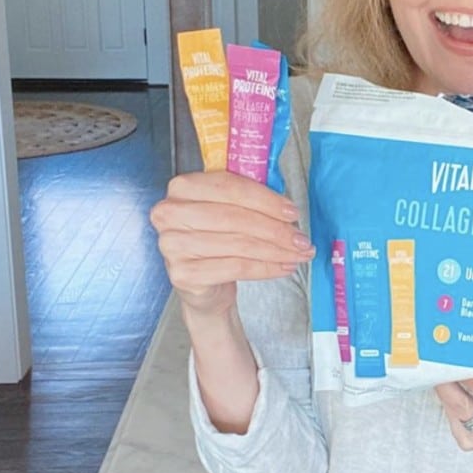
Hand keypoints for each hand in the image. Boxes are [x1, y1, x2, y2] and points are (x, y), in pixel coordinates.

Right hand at [149, 171, 314, 316]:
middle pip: (235, 218)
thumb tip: (288, 208)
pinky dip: (266, 268)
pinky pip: (236, 268)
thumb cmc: (219, 240)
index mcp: (182, 187)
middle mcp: (170, 213)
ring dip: (277, 250)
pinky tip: (284, 267)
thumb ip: (251, 199)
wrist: (204, 284)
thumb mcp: (231, 211)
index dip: (265, 200)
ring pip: (238, 244)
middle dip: (275, 229)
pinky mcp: (183, 273)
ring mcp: (173, 245)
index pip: (229, 187)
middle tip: (302, 239)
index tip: (292, 212)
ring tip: (299, 254)